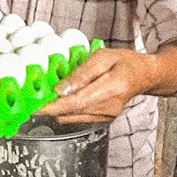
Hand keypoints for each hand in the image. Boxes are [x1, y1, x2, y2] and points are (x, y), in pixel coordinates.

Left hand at [37, 48, 159, 122]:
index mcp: (112, 88)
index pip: (76, 102)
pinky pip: (78, 116)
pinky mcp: (103, 119)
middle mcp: (109, 106)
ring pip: (72, 116)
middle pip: (71, 111)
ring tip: (48, 94)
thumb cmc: (125, 62)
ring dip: (57, 107)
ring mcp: (106, 115)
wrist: (144, 75)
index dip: (52, 106)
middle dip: (49, 106)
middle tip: (32, 98)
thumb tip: (60, 89)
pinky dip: (67, 109)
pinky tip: (64, 98)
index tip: (34, 107)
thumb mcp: (102, 57)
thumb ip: (81, 73)